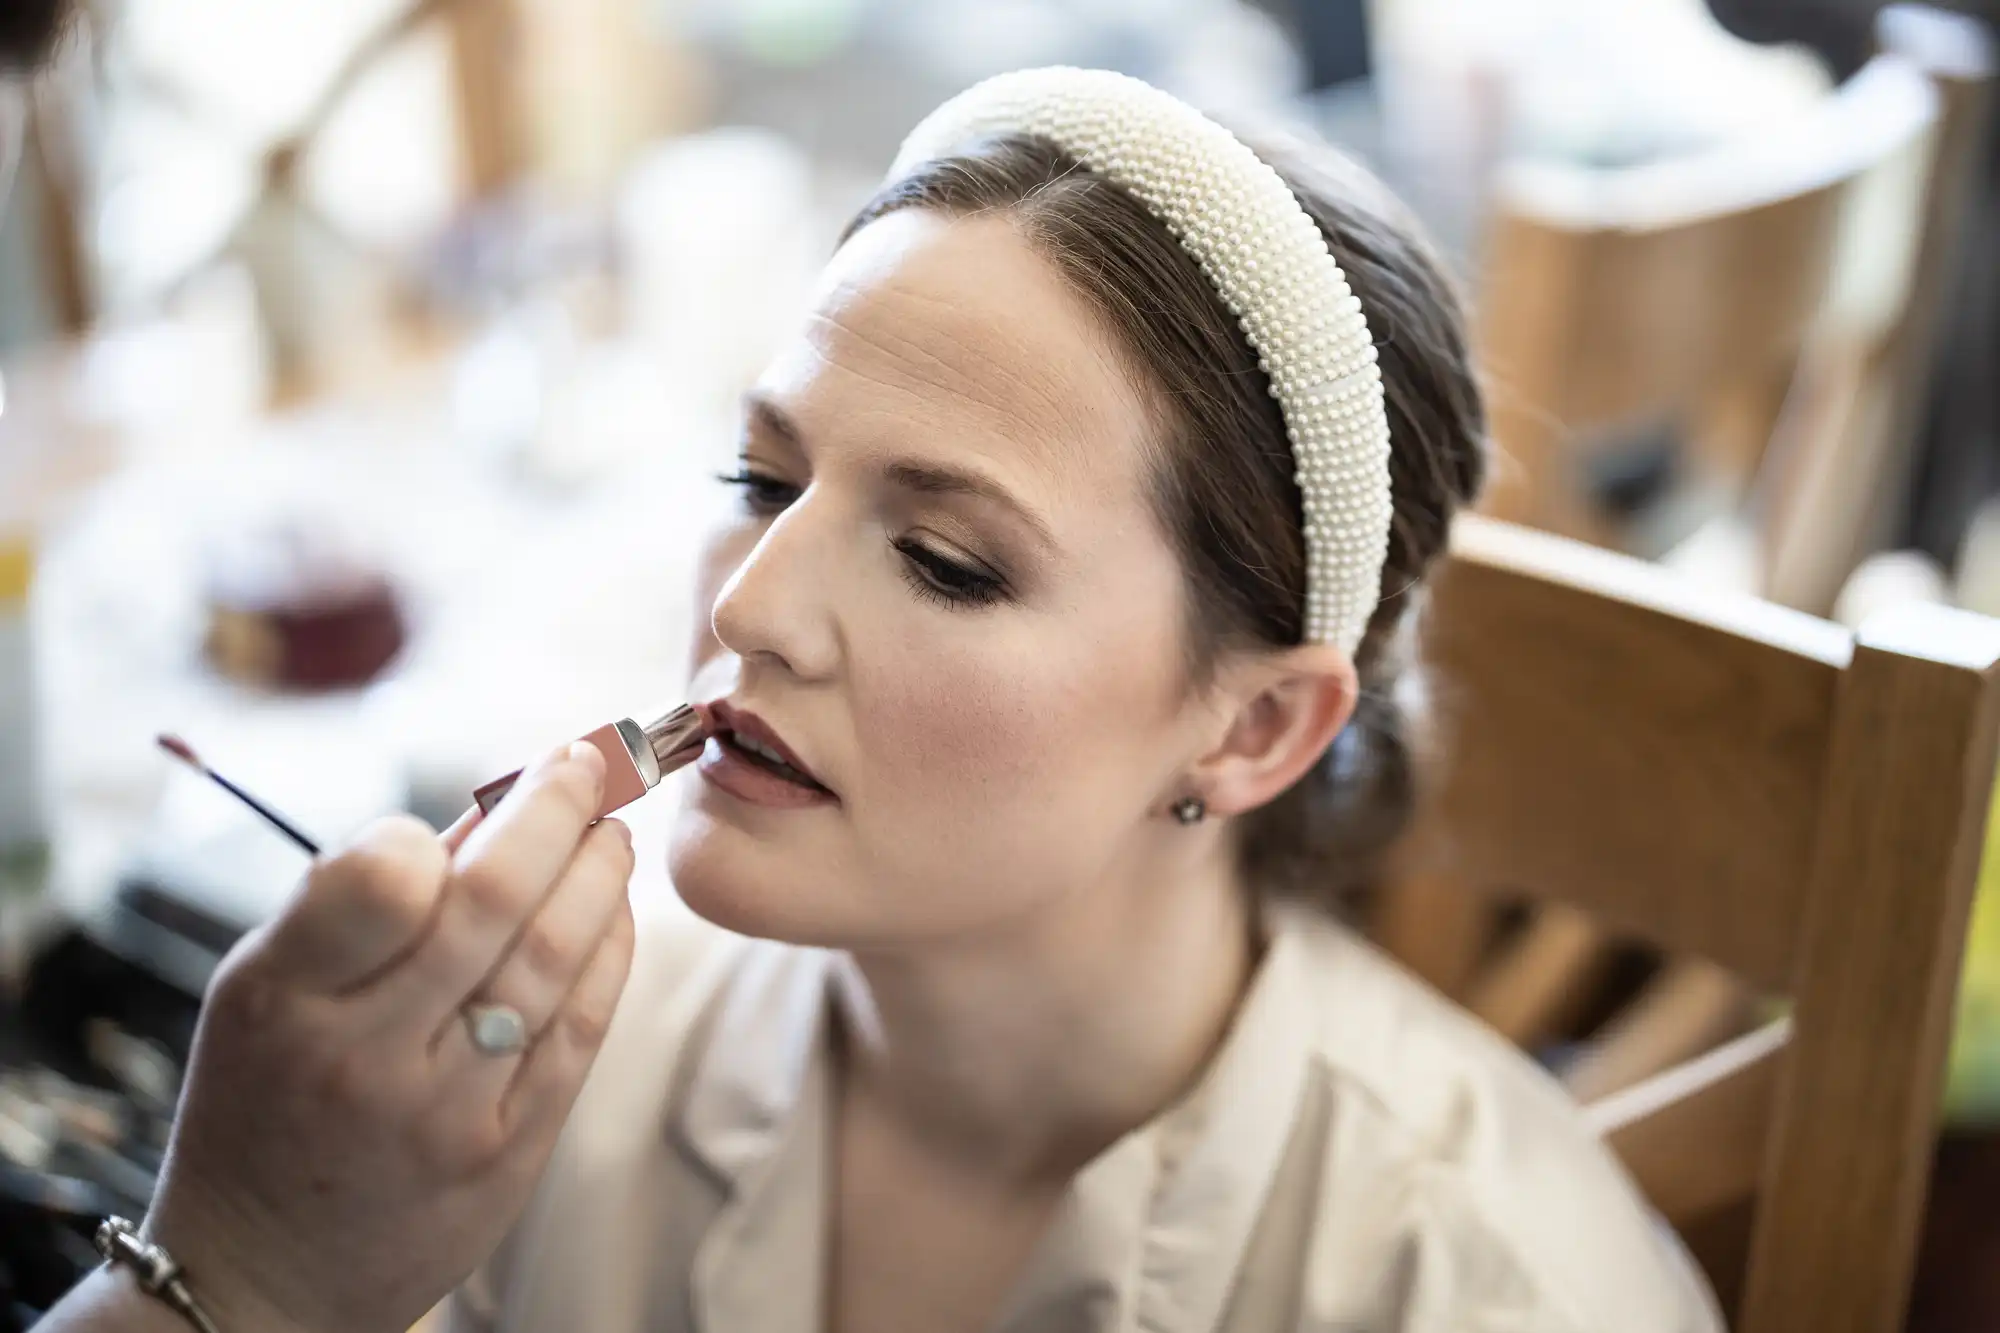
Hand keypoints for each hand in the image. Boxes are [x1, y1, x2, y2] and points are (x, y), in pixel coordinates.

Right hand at [142, 741, 636, 1332]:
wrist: (263, 1279)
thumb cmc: (267, 1101)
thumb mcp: (266, 991)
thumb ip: (358, 903)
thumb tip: (487, 810)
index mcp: (285, 998)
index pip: (380, 877)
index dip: (444, 825)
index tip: (490, 791)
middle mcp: (366, 1055)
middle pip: (493, 903)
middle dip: (557, 813)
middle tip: (587, 767)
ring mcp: (445, 1110)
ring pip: (554, 959)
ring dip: (599, 874)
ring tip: (611, 830)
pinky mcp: (508, 1154)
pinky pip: (582, 1027)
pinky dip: (612, 951)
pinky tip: (617, 910)